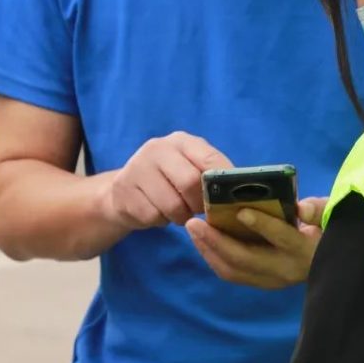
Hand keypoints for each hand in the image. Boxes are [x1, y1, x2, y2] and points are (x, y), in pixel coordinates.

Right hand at [102, 132, 232, 230]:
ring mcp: (137, 168)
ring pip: (171, 205)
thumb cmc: (169, 180)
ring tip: (178, 213)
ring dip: (180, 216)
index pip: (210, 159)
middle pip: (190, 182)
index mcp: (182, 141)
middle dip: (198, 204)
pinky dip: (160, 221)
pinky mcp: (123, 191)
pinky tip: (158, 213)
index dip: (221, 183)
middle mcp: (158, 148)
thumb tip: (240, 191)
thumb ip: (211, 174)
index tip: (226, 199)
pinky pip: (153, 216)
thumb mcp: (190, 168)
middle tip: (198, 210)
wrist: (124, 191)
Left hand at [186, 197, 327, 289]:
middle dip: (217, 241)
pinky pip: (232, 274)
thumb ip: (317, 209)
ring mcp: (272, 280)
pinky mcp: (262, 283)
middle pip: (246, 258)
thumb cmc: (329, 230)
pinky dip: (214, 258)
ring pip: (234, 270)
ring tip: (194, 230)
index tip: (241, 211)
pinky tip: (204, 242)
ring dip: (210, 251)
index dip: (261, 225)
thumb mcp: (330, 215)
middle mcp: (286, 269)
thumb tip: (300, 207)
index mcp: (305, 249)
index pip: (282, 237)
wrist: (336, 266)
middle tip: (196, 222)